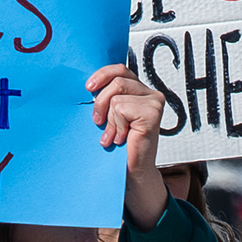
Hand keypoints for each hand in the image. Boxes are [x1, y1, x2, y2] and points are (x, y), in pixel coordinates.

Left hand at [91, 64, 168, 226]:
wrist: (131, 172)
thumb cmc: (120, 146)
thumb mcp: (110, 117)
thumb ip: (106, 99)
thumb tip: (87, 86)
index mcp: (139, 90)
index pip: (120, 69)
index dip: (102, 75)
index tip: (88, 88)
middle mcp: (150, 93)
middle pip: (117, 81)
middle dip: (100, 102)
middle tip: (97, 122)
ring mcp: (154, 102)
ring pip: (117, 96)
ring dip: (109, 119)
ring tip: (113, 135)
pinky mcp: (153, 113)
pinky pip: (121, 109)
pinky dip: (116, 126)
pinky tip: (122, 139)